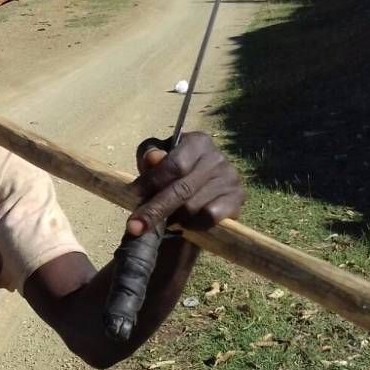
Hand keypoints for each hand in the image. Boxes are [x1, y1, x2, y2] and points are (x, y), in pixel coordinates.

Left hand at [127, 132, 243, 235]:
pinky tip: (184, 223)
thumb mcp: (154, 158)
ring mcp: (230, 179)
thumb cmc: (170, 171)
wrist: (195, 192)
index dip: (152, 182)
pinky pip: (209, 218)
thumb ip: (149, 155)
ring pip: (192, 207)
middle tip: (135, 227)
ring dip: (172, 218)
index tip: (133, 196)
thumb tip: (153, 159)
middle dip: (155, 209)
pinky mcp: (237, 200)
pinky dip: (192, 224)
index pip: (175, 164)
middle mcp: (218, 158)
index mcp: (198, 142)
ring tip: (163, 219)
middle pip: (182, 189)